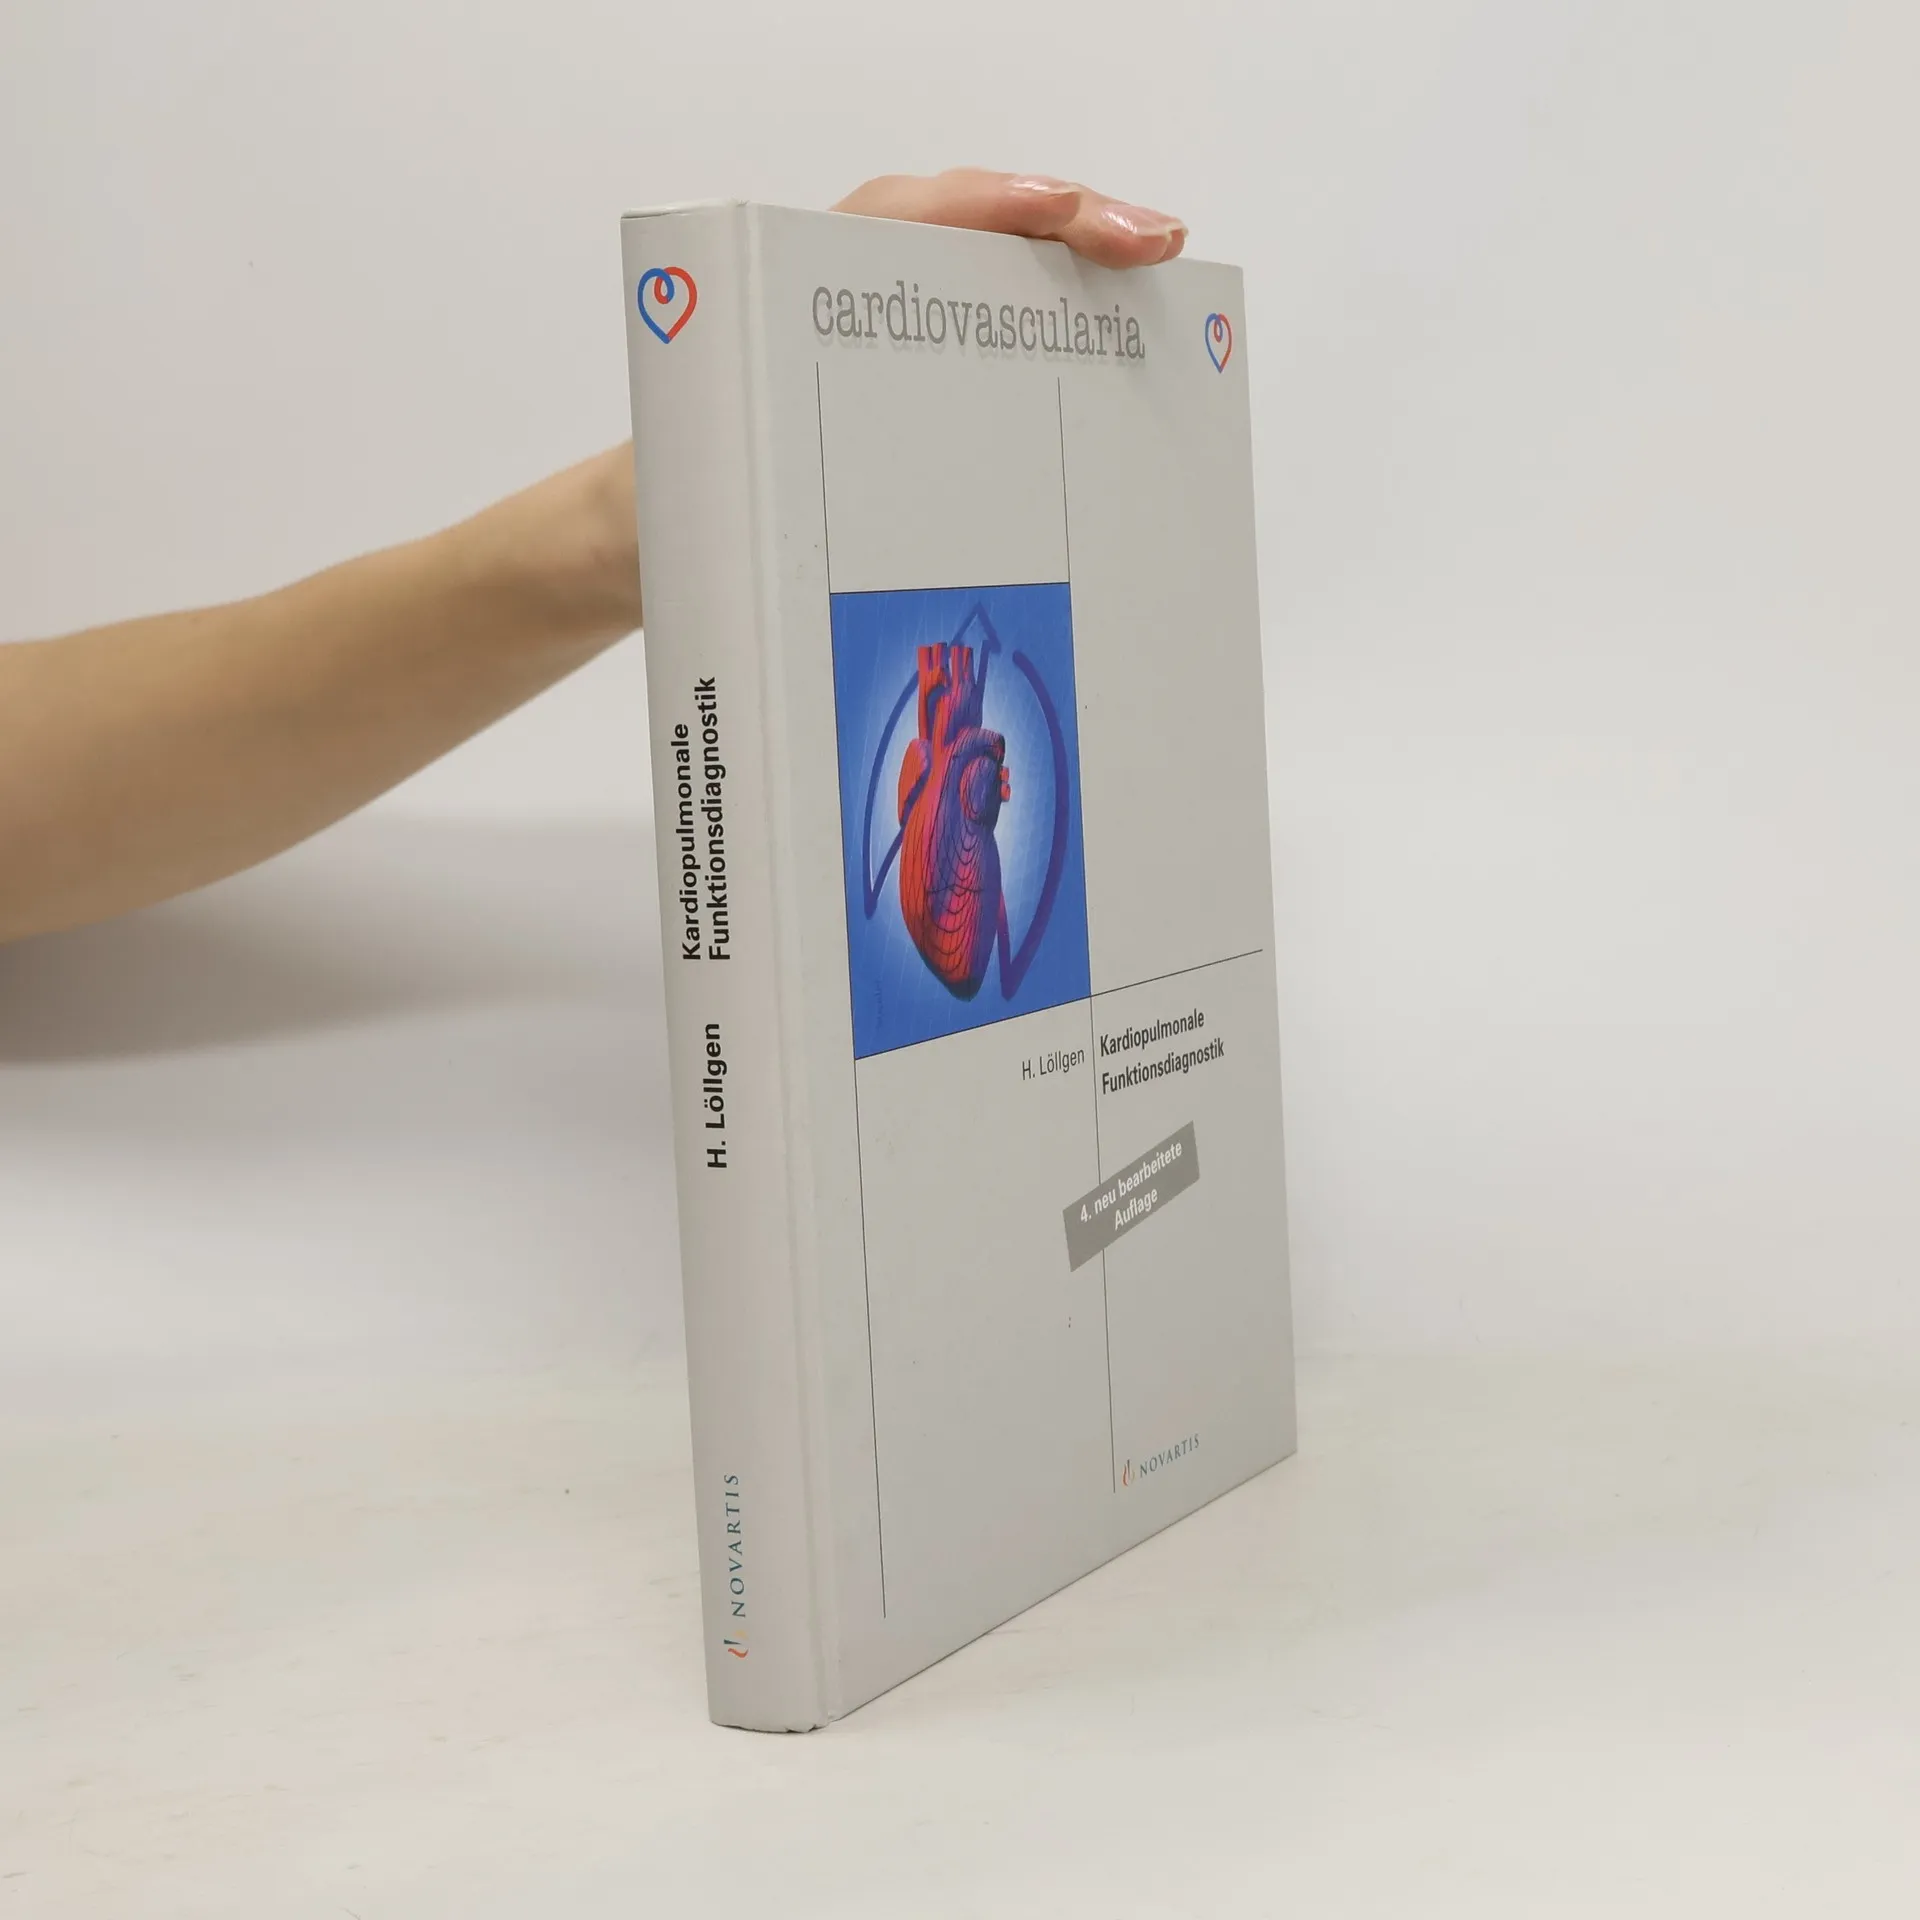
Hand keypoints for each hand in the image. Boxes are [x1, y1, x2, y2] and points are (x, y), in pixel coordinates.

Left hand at [585, 168, 1188, 627]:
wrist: (647, 525)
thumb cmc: (679, 489)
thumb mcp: (717, 468)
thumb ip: (777, 457)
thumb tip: (836, 497)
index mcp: (797, 282)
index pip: (916, 212)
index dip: (1000, 205)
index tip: (1067, 213)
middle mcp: (849, 284)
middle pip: (979, 226)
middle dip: (1074, 225)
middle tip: (1153, 243)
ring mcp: (882, 319)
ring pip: (993, 271)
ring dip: (1076, 269)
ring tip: (1152, 272)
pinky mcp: (902, 366)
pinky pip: (987, 322)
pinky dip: (1052, 320)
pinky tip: (1106, 342)